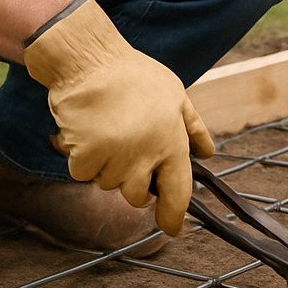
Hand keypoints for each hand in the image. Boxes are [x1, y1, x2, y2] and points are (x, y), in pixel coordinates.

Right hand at [23, 0, 214, 234]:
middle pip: (137, 196)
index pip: (178, 192)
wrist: (89, 60)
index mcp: (172, 142)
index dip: (174, 215)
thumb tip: (207, 153)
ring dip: (105, 166)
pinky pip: (83, 173)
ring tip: (105, 130)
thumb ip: (194, 126)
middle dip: (132, 180)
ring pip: (108, 183)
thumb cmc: (133, 75)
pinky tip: (84, 131)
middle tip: (125, 149)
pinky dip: (81, 157)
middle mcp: (145, 155)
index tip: (172, 227)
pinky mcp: (85, 156)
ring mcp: (115, 158)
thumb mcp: (175, 93)